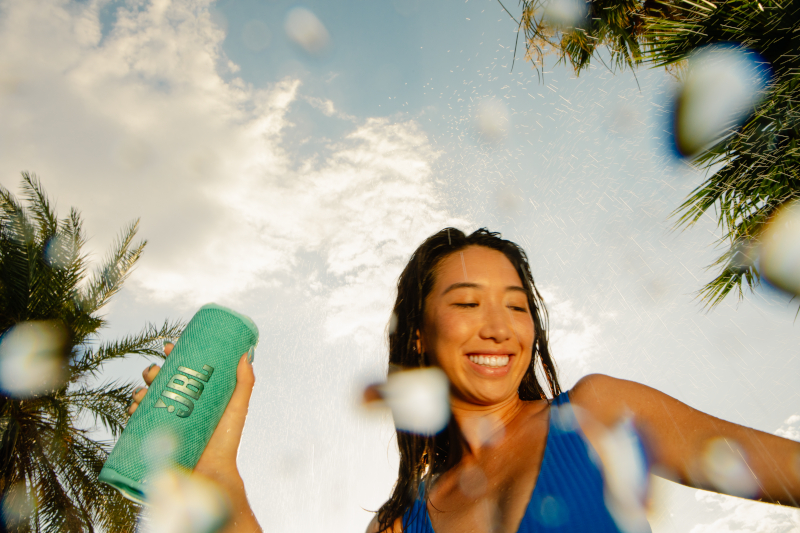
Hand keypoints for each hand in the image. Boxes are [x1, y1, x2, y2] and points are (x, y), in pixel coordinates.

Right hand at [129, 342, 261, 531]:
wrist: (211, 475)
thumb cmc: (226, 442)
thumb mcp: (237, 408)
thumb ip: (245, 383)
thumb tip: (246, 354)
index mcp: (195, 396)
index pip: (181, 370)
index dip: (173, 356)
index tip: (168, 346)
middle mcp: (178, 406)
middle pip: (160, 382)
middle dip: (153, 372)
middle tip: (154, 371)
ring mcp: (165, 422)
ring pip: (145, 399)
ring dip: (140, 390)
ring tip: (143, 392)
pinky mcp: (153, 439)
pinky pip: (136, 422)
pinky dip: (131, 411)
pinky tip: (133, 407)